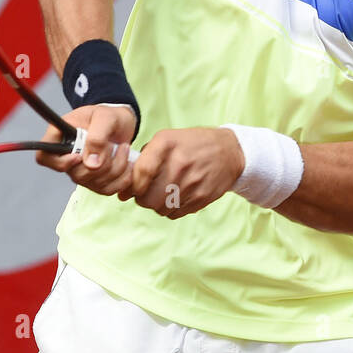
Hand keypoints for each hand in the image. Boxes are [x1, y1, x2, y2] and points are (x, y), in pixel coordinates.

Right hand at [35, 104, 136, 196]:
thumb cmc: (109, 115)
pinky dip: (121, 179)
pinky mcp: (95, 181)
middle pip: (75, 174)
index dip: (60, 162)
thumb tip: (91, 164)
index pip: (44, 157)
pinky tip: (128, 164)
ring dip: (116, 169)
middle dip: (102, 163)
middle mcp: (67, 156)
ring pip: (93, 183)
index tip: (80, 156)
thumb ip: (97, 137)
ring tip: (125, 149)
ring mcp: (80, 171)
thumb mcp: (105, 117)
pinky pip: (106, 189)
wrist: (122, 122)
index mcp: (60, 136)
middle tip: (117, 145)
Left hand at [122, 127, 244, 218]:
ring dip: (156, 205)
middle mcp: (180, 163)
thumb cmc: (192, 145)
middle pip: (148, 197)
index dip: (133, 185)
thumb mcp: (168, 139)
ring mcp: (192, 182)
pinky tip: (176, 197)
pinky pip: (174, 214)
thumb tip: (123, 191)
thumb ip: (144, 160)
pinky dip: (170, 209)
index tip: (133, 188)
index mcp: (167, 143)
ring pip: (159, 208)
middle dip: (142, 198)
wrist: (229, 152)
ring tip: (162, 193)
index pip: (141, 172)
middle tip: (146, 192)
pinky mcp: (201, 198)